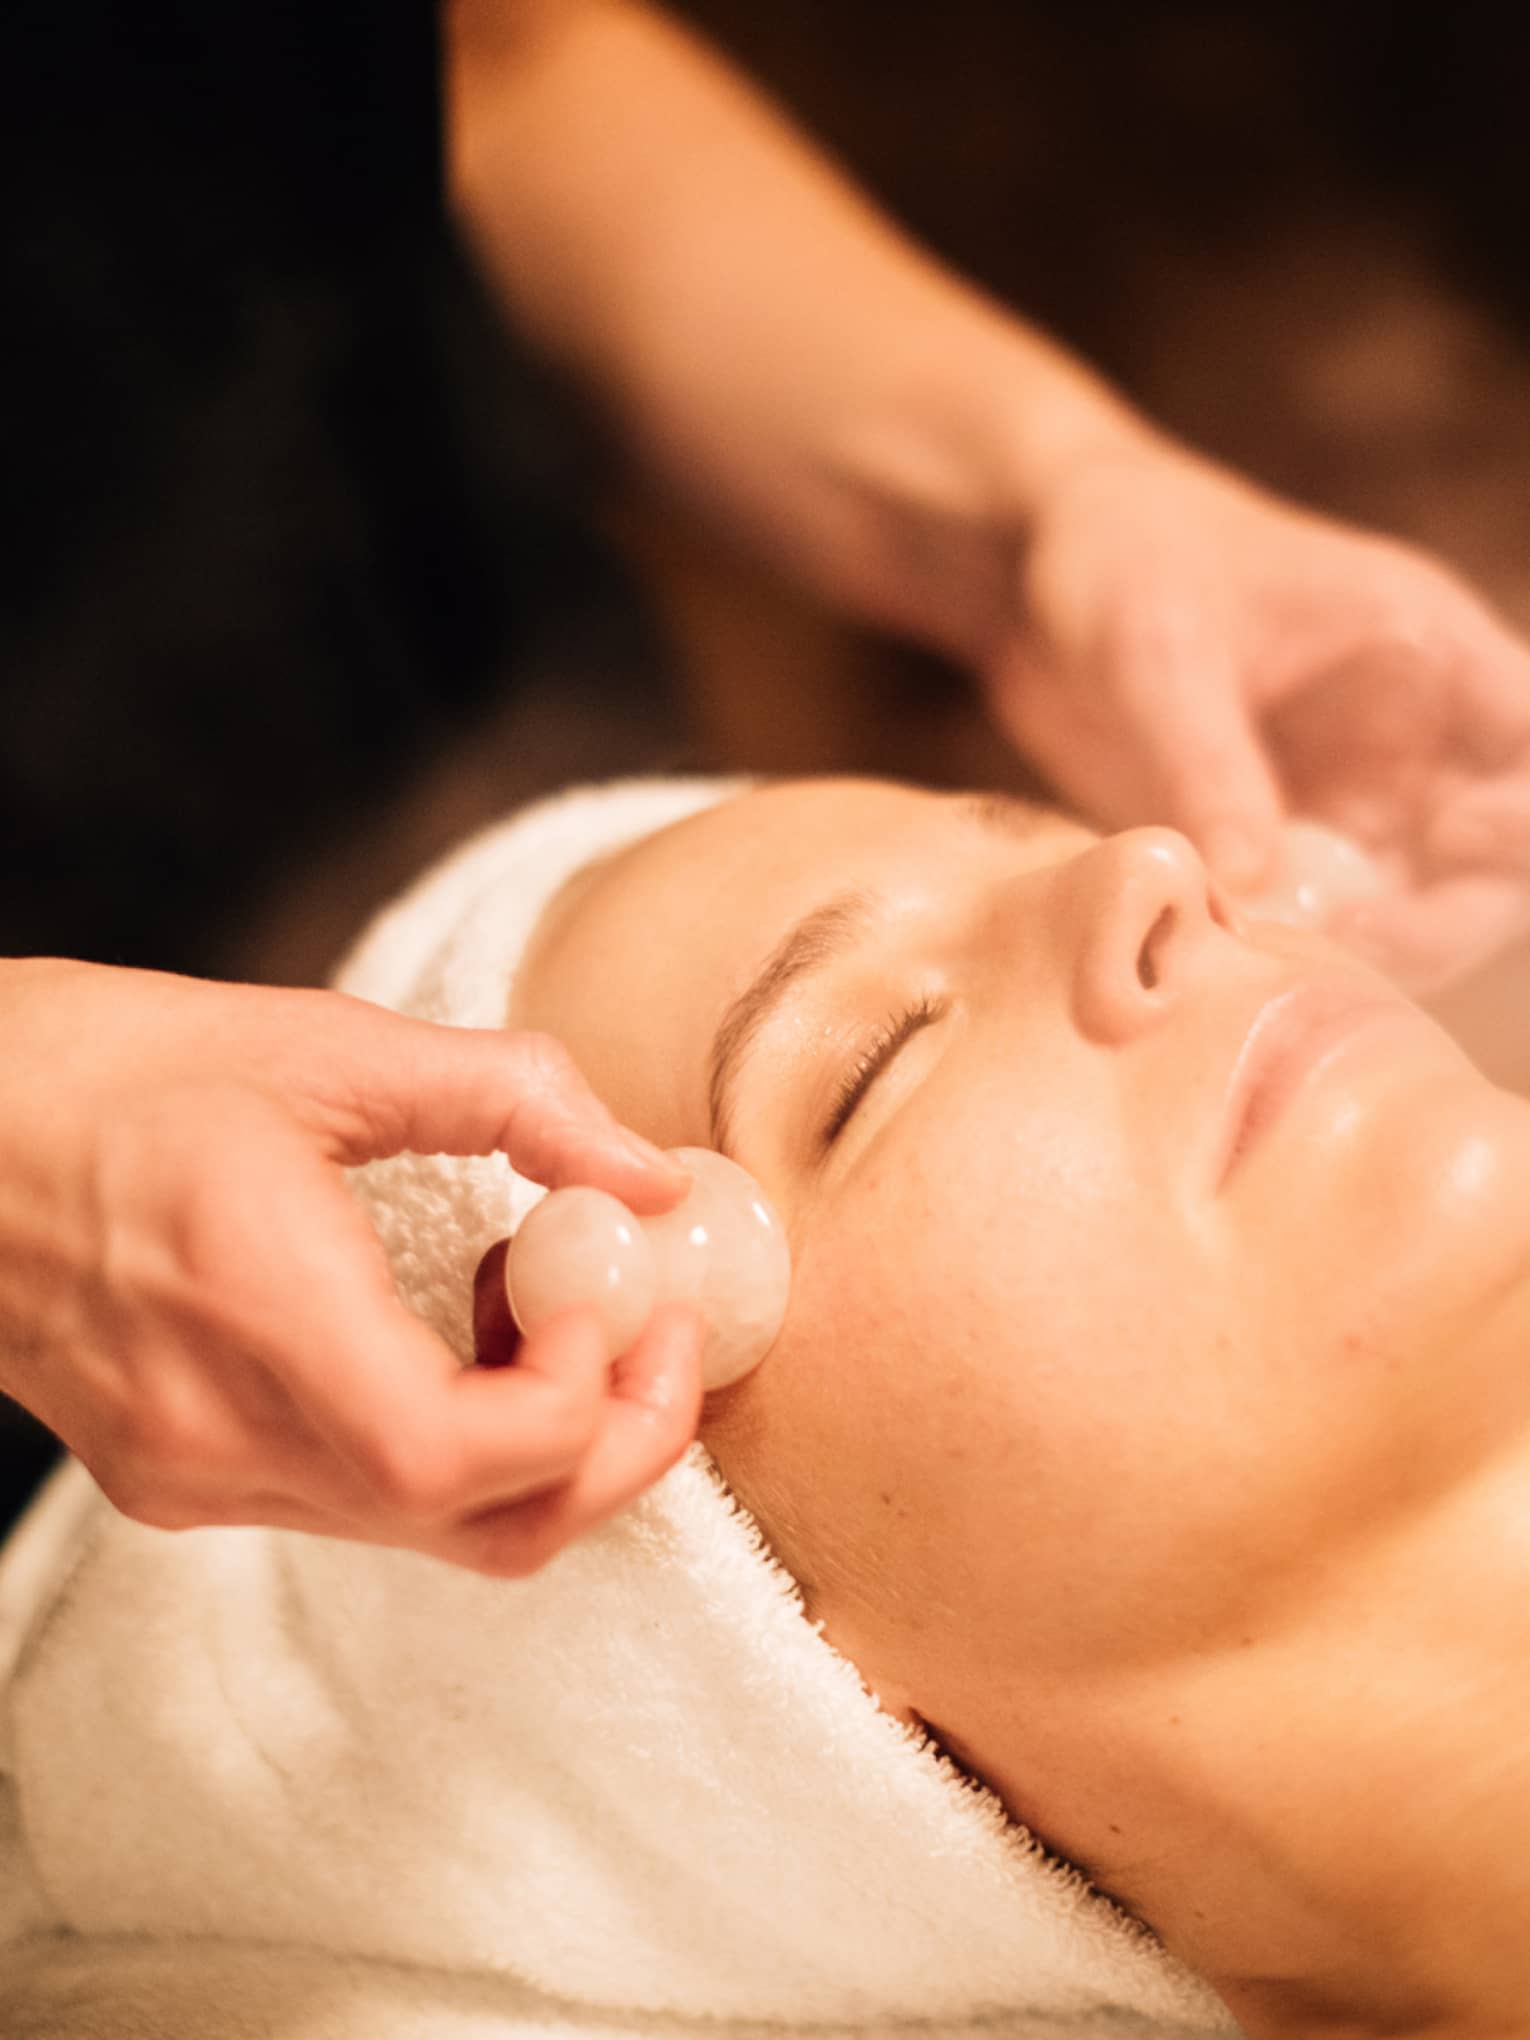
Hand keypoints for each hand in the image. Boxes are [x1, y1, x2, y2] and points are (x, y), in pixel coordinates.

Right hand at [0, 959, 702, 1574]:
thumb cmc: (105, 1068)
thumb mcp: (325, 1046)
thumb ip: (514, 1098)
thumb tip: (648, 1174)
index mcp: (254, 1313)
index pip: (459, 1455)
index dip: (585, 1398)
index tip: (627, 1294)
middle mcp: (222, 1436)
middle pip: (481, 1528)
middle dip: (614, 1443)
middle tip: (663, 1332)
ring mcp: (196, 1475)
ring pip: (433, 1528)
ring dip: (540, 1438)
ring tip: (551, 1299)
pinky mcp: (180, 1477)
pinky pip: (366, 1501)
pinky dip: (457, 1441)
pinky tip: (458, 1326)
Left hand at [983, 440, 1529, 990]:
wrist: (1036, 577)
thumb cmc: (1120, 560)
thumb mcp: (1156, 649)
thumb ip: (1204, 760)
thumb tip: (1250, 880)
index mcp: (1426, 652)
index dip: (1521, 813)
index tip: (1446, 838)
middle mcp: (1411, 739)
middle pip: (1498, 862)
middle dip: (1446, 917)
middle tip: (1347, 941)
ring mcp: (1351, 804)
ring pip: (1418, 911)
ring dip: (1370, 954)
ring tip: (1278, 963)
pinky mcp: (1283, 852)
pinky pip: (1325, 926)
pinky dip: (1298, 957)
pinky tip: (1235, 968)